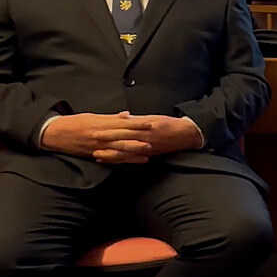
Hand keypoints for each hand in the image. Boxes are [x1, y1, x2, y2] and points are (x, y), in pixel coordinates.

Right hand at [43, 112, 146, 160]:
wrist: (56, 134)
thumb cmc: (74, 123)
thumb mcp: (92, 116)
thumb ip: (111, 117)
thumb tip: (127, 115)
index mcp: (100, 124)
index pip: (122, 123)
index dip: (136, 124)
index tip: (149, 123)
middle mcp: (100, 136)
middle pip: (122, 137)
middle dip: (138, 139)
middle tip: (152, 140)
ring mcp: (98, 146)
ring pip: (118, 149)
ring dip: (133, 151)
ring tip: (147, 153)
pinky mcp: (95, 154)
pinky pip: (112, 158)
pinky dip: (124, 160)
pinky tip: (134, 161)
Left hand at [86, 113, 203, 160]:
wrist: (184, 135)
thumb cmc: (168, 124)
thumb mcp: (152, 117)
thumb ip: (136, 119)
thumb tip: (122, 117)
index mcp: (142, 129)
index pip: (121, 130)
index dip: (108, 132)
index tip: (96, 132)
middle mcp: (142, 140)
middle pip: (120, 143)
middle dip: (105, 145)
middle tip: (91, 146)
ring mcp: (144, 149)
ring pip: (124, 153)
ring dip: (110, 155)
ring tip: (98, 156)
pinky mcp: (147, 154)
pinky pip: (131, 159)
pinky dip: (120, 160)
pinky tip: (112, 160)